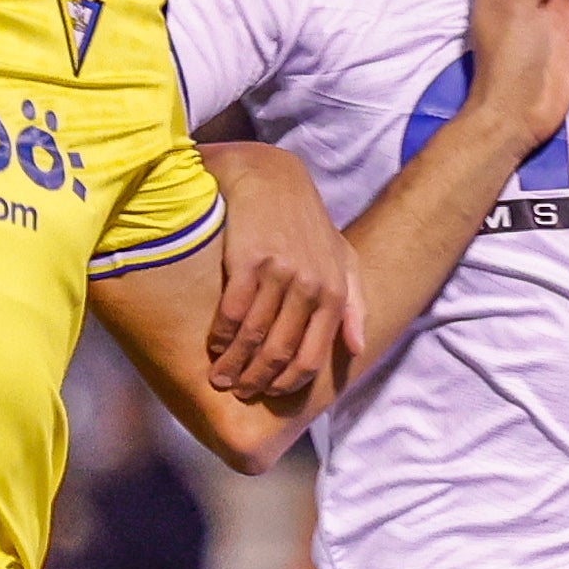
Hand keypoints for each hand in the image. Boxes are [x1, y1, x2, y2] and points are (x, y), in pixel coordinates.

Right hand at [199, 146, 358, 403]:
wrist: (270, 175)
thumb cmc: (304, 221)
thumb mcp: (341, 258)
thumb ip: (354, 303)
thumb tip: (357, 348)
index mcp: (334, 294)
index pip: (312, 357)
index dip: (287, 383)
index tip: (267, 393)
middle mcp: (310, 287)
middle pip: (280, 353)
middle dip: (256, 380)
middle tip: (237, 391)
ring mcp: (280, 274)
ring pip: (255, 338)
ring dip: (233, 364)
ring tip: (218, 377)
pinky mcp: (249, 260)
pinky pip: (232, 313)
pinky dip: (221, 336)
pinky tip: (212, 344)